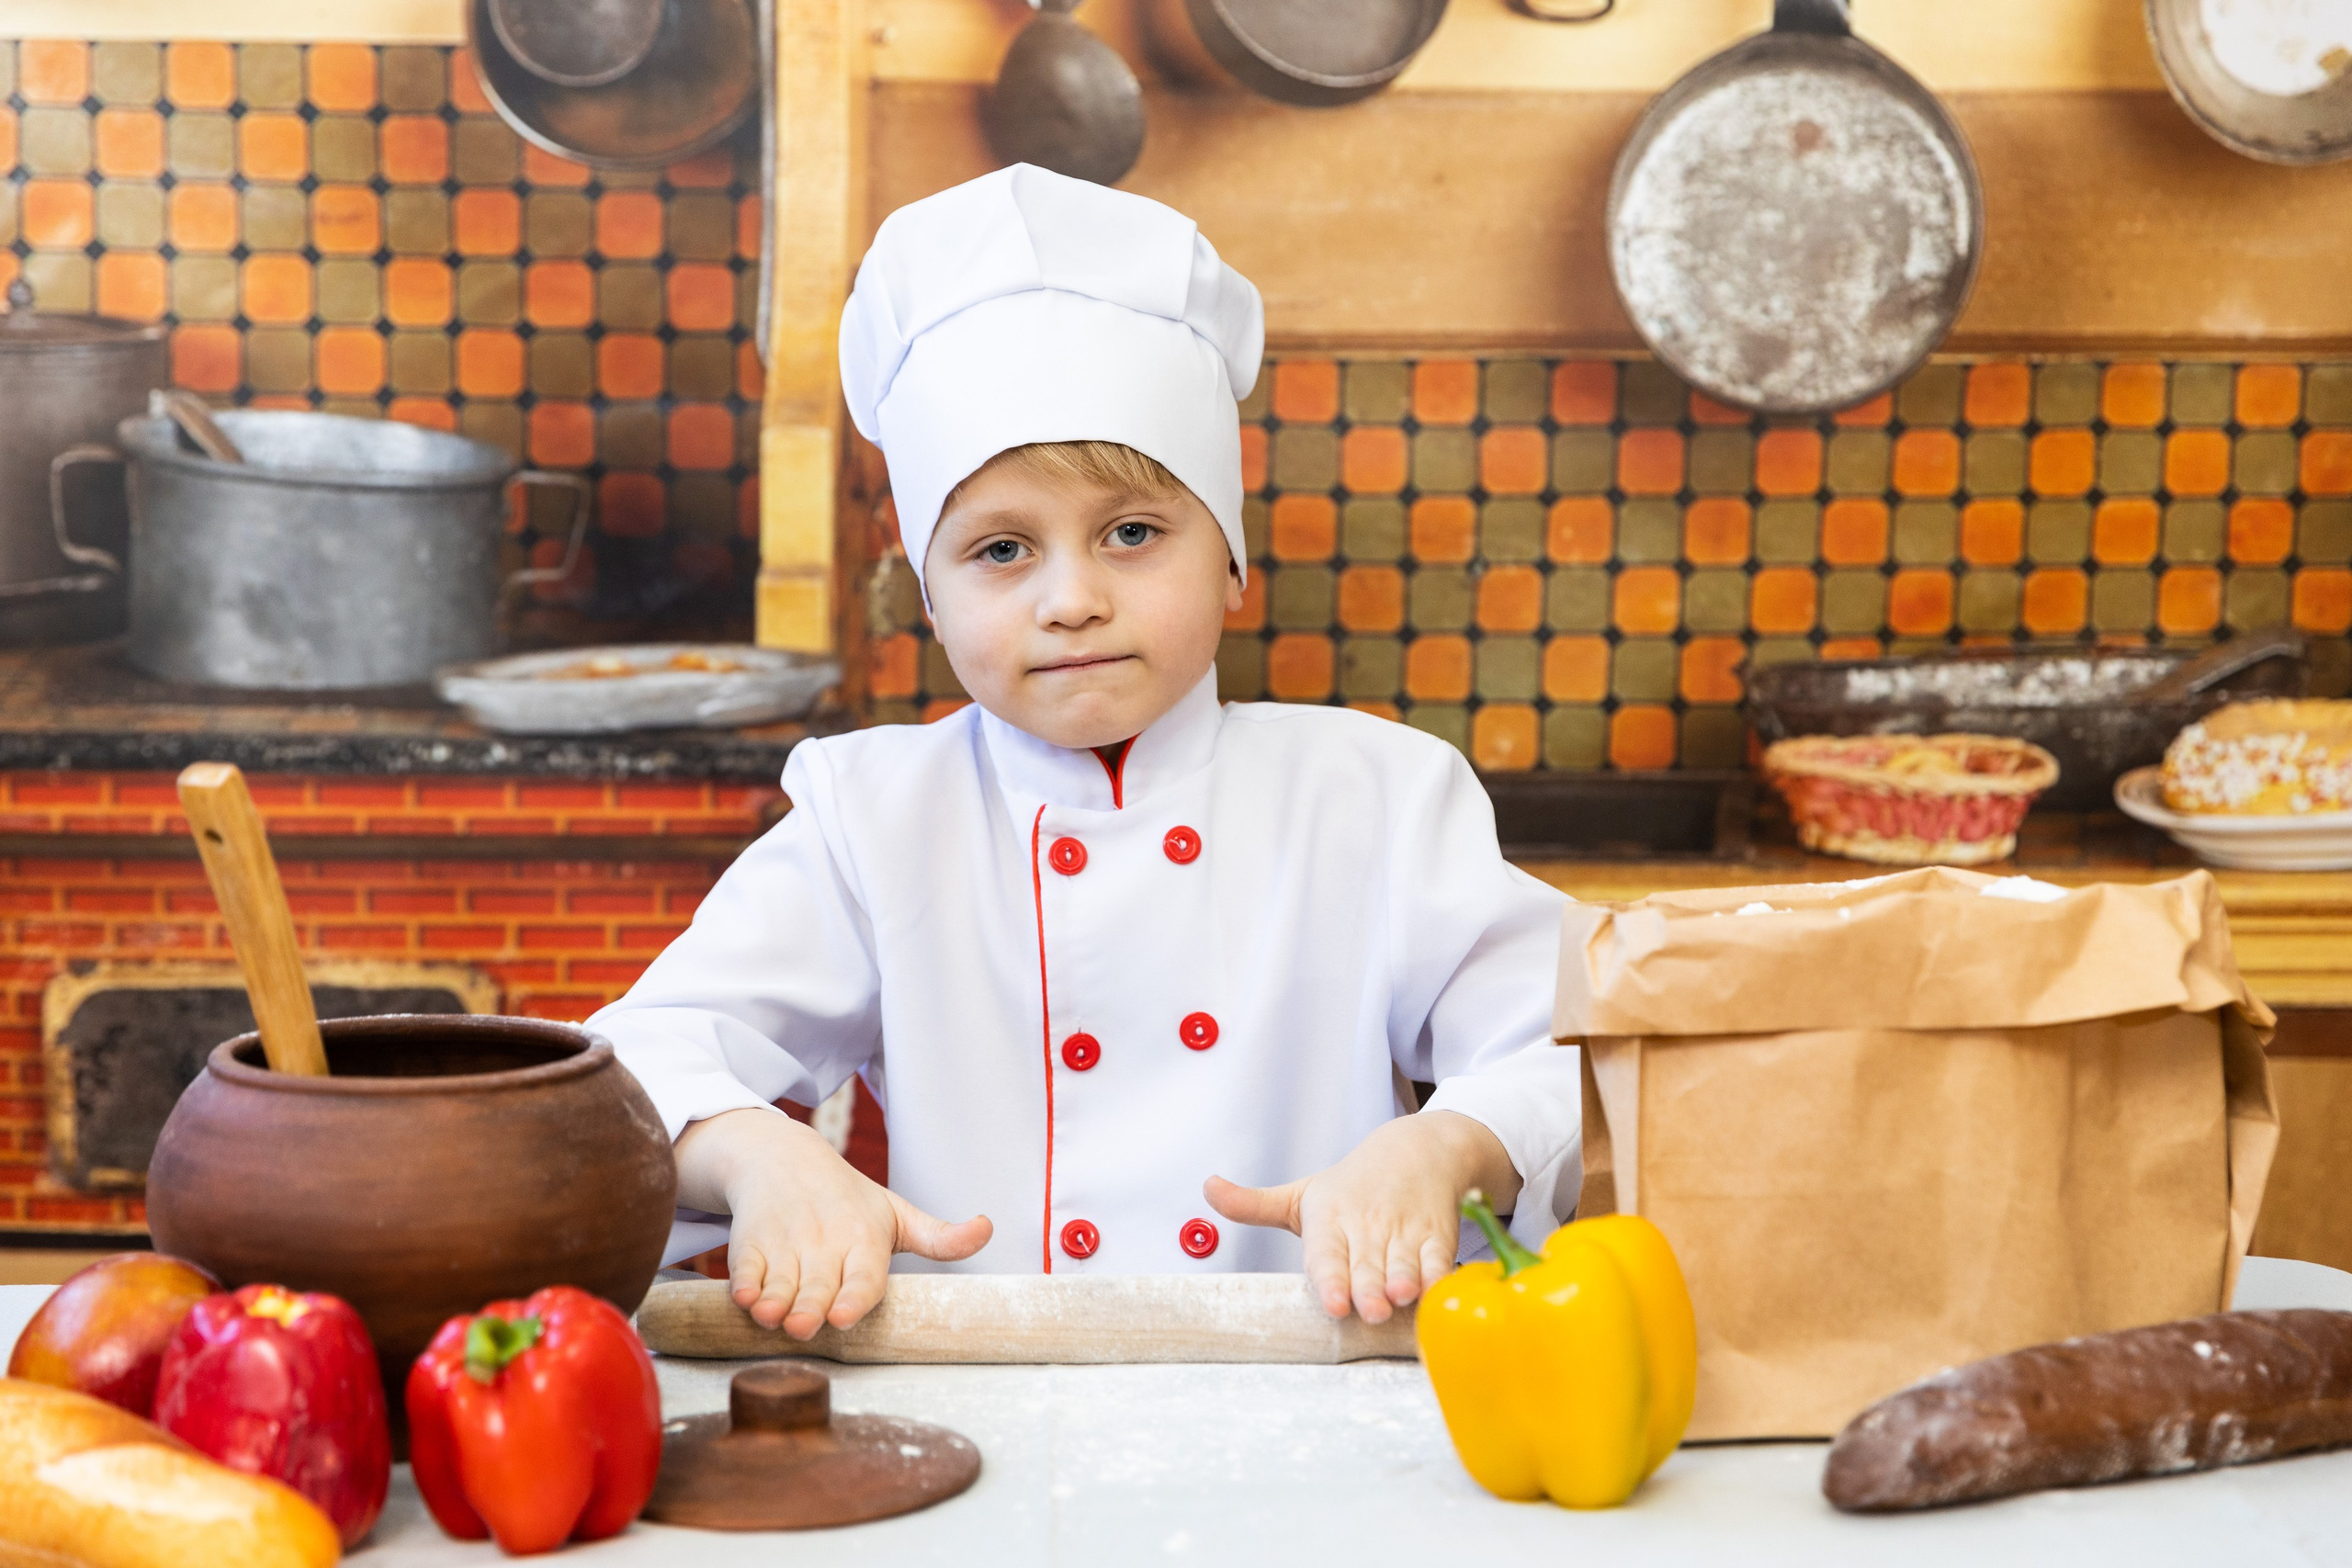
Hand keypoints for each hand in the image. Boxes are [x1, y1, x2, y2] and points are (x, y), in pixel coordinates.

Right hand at [672, 1107, 991, 1338]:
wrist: (782, 1158)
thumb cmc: (848, 1199)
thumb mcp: (897, 1213)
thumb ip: (940, 1237)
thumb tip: (988, 1228)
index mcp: (864, 1240)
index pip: (863, 1275)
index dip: (855, 1296)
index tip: (846, 1315)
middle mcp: (824, 1244)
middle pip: (817, 1287)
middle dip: (809, 1307)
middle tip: (804, 1325)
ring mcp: (784, 1245)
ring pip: (779, 1282)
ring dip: (773, 1301)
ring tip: (771, 1316)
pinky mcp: (749, 1245)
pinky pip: (744, 1270)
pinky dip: (741, 1284)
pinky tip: (742, 1297)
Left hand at [1205, 1110, 1519, 1324]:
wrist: (1418, 1149)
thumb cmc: (1352, 1185)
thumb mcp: (1302, 1193)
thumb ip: (1254, 1205)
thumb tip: (1207, 1188)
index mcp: (1330, 1218)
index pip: (1327, 1254)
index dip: (1332, 1280)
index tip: (1334, 1303)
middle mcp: (1367, 1226)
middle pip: (1366, 1265)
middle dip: (1367, 1288)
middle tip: (1368, 1309)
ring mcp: (1405, 1231)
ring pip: (1404, 1263)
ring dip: (1404, 1281)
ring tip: (1400, 1297)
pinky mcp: (1438, 1236)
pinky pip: (1440, 1259)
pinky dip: (1440, 1277)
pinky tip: (1436, 1292)